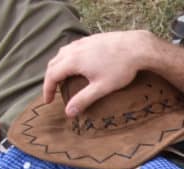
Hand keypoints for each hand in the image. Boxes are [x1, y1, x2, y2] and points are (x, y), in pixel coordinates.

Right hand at [43, 30, 161, 116]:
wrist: (136, 47)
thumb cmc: (120, 69)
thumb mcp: (102, 88)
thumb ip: (84, 100)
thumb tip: (68, 113)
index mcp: (73, 61)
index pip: (52, 76)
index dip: (47, 89)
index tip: (48, 102)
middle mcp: (73, 49)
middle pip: (53, 63)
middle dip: (50, 79)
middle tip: (52, 92)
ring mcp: (81, 42)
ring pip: (61, 54)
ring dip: (57, 67)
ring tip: (61, 79)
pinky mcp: (90, 39)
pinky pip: (71, 48)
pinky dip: (66, 58)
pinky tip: (75, 65)